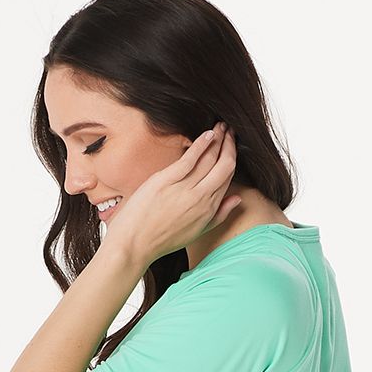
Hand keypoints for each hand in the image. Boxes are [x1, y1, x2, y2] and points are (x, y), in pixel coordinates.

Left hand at [106, 124, 245, 268]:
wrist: (134, 244)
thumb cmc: (161, 239)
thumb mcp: (196, 231)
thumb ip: (219, 215)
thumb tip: (237, 198)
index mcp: (208, 210)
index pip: (227, 179)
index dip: (232, 159)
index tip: (232, 146)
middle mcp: (201, 199)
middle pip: (223, 166)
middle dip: (229, 145)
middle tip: (230, 131)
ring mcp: (184, 189)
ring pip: (209, 159)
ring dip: (218, 139)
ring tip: (221, 127)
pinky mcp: (167, 180)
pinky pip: (190, 158)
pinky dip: (202, 144)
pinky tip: (208, 133)